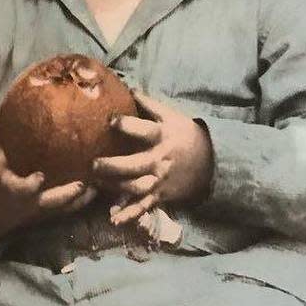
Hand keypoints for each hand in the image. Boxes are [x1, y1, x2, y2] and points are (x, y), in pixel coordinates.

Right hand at [0, 118, 97, 241]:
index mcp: (15, 190)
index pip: (23, 189)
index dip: (31, 185)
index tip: (40, 177)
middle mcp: (32, 203)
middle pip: (52, 202)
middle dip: (67, 194)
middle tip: (84, 184)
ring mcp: (44, 210)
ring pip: (66, 208)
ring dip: (83, 199)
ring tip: (100, 185)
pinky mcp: (52, 213)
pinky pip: (70, 208)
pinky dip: (84, 200)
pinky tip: (99, 188)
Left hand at [91, 90, 212, 225]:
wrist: (212, 162)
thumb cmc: (186, 135)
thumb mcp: (172, 116)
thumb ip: (149, 104)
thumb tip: (127, 87)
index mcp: (162, 137)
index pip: (144, 130)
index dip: (127, 125)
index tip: (110, 120)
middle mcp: (159, 160)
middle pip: (134, 165)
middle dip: (113, 166)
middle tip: (93, 164)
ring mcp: (159, 180)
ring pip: (135, 187)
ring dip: (115, 188)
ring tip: (94, 185)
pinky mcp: (160, 195)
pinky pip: (144, 206)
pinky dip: (129, 214)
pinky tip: (114, 219)